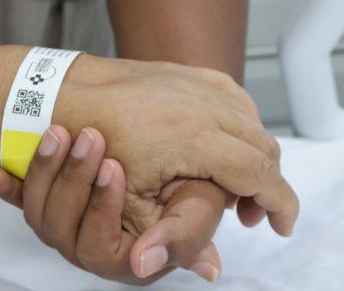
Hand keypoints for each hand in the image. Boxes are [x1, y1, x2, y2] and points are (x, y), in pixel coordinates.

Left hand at [0, 126, 223, 283]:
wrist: (150, 139)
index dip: (104, 210)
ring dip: (45, 170)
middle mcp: (84, 245)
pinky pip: (15, 198)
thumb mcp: (198, 202)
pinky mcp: (40, 199)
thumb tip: (207, 272)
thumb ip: (191, 234)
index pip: (100, 248)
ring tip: (58, 132)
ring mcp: (59, 224)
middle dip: (75, 179)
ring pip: (38, 210)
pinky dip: (3, 185)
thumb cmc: (177, 176)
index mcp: (122, 256)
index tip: (114, 169)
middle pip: (62, 227)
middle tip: (89, 138)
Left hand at [55, 56, 297, 237]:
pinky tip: (223, 141)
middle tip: (253, 212)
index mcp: (196, 137)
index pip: (260, 174)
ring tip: (237, 182)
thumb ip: (172, 234)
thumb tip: (209, 271)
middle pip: (263, 145)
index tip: (281, 227)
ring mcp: (195, 82)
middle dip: (268, 182)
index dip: (279, 204)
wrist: (62, 92)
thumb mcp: (129, 200)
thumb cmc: (91, 142)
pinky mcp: (185, 72)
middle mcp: (204, 104)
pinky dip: (238, 120)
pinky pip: (231, 95)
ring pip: (251, 118)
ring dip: (254, 151)